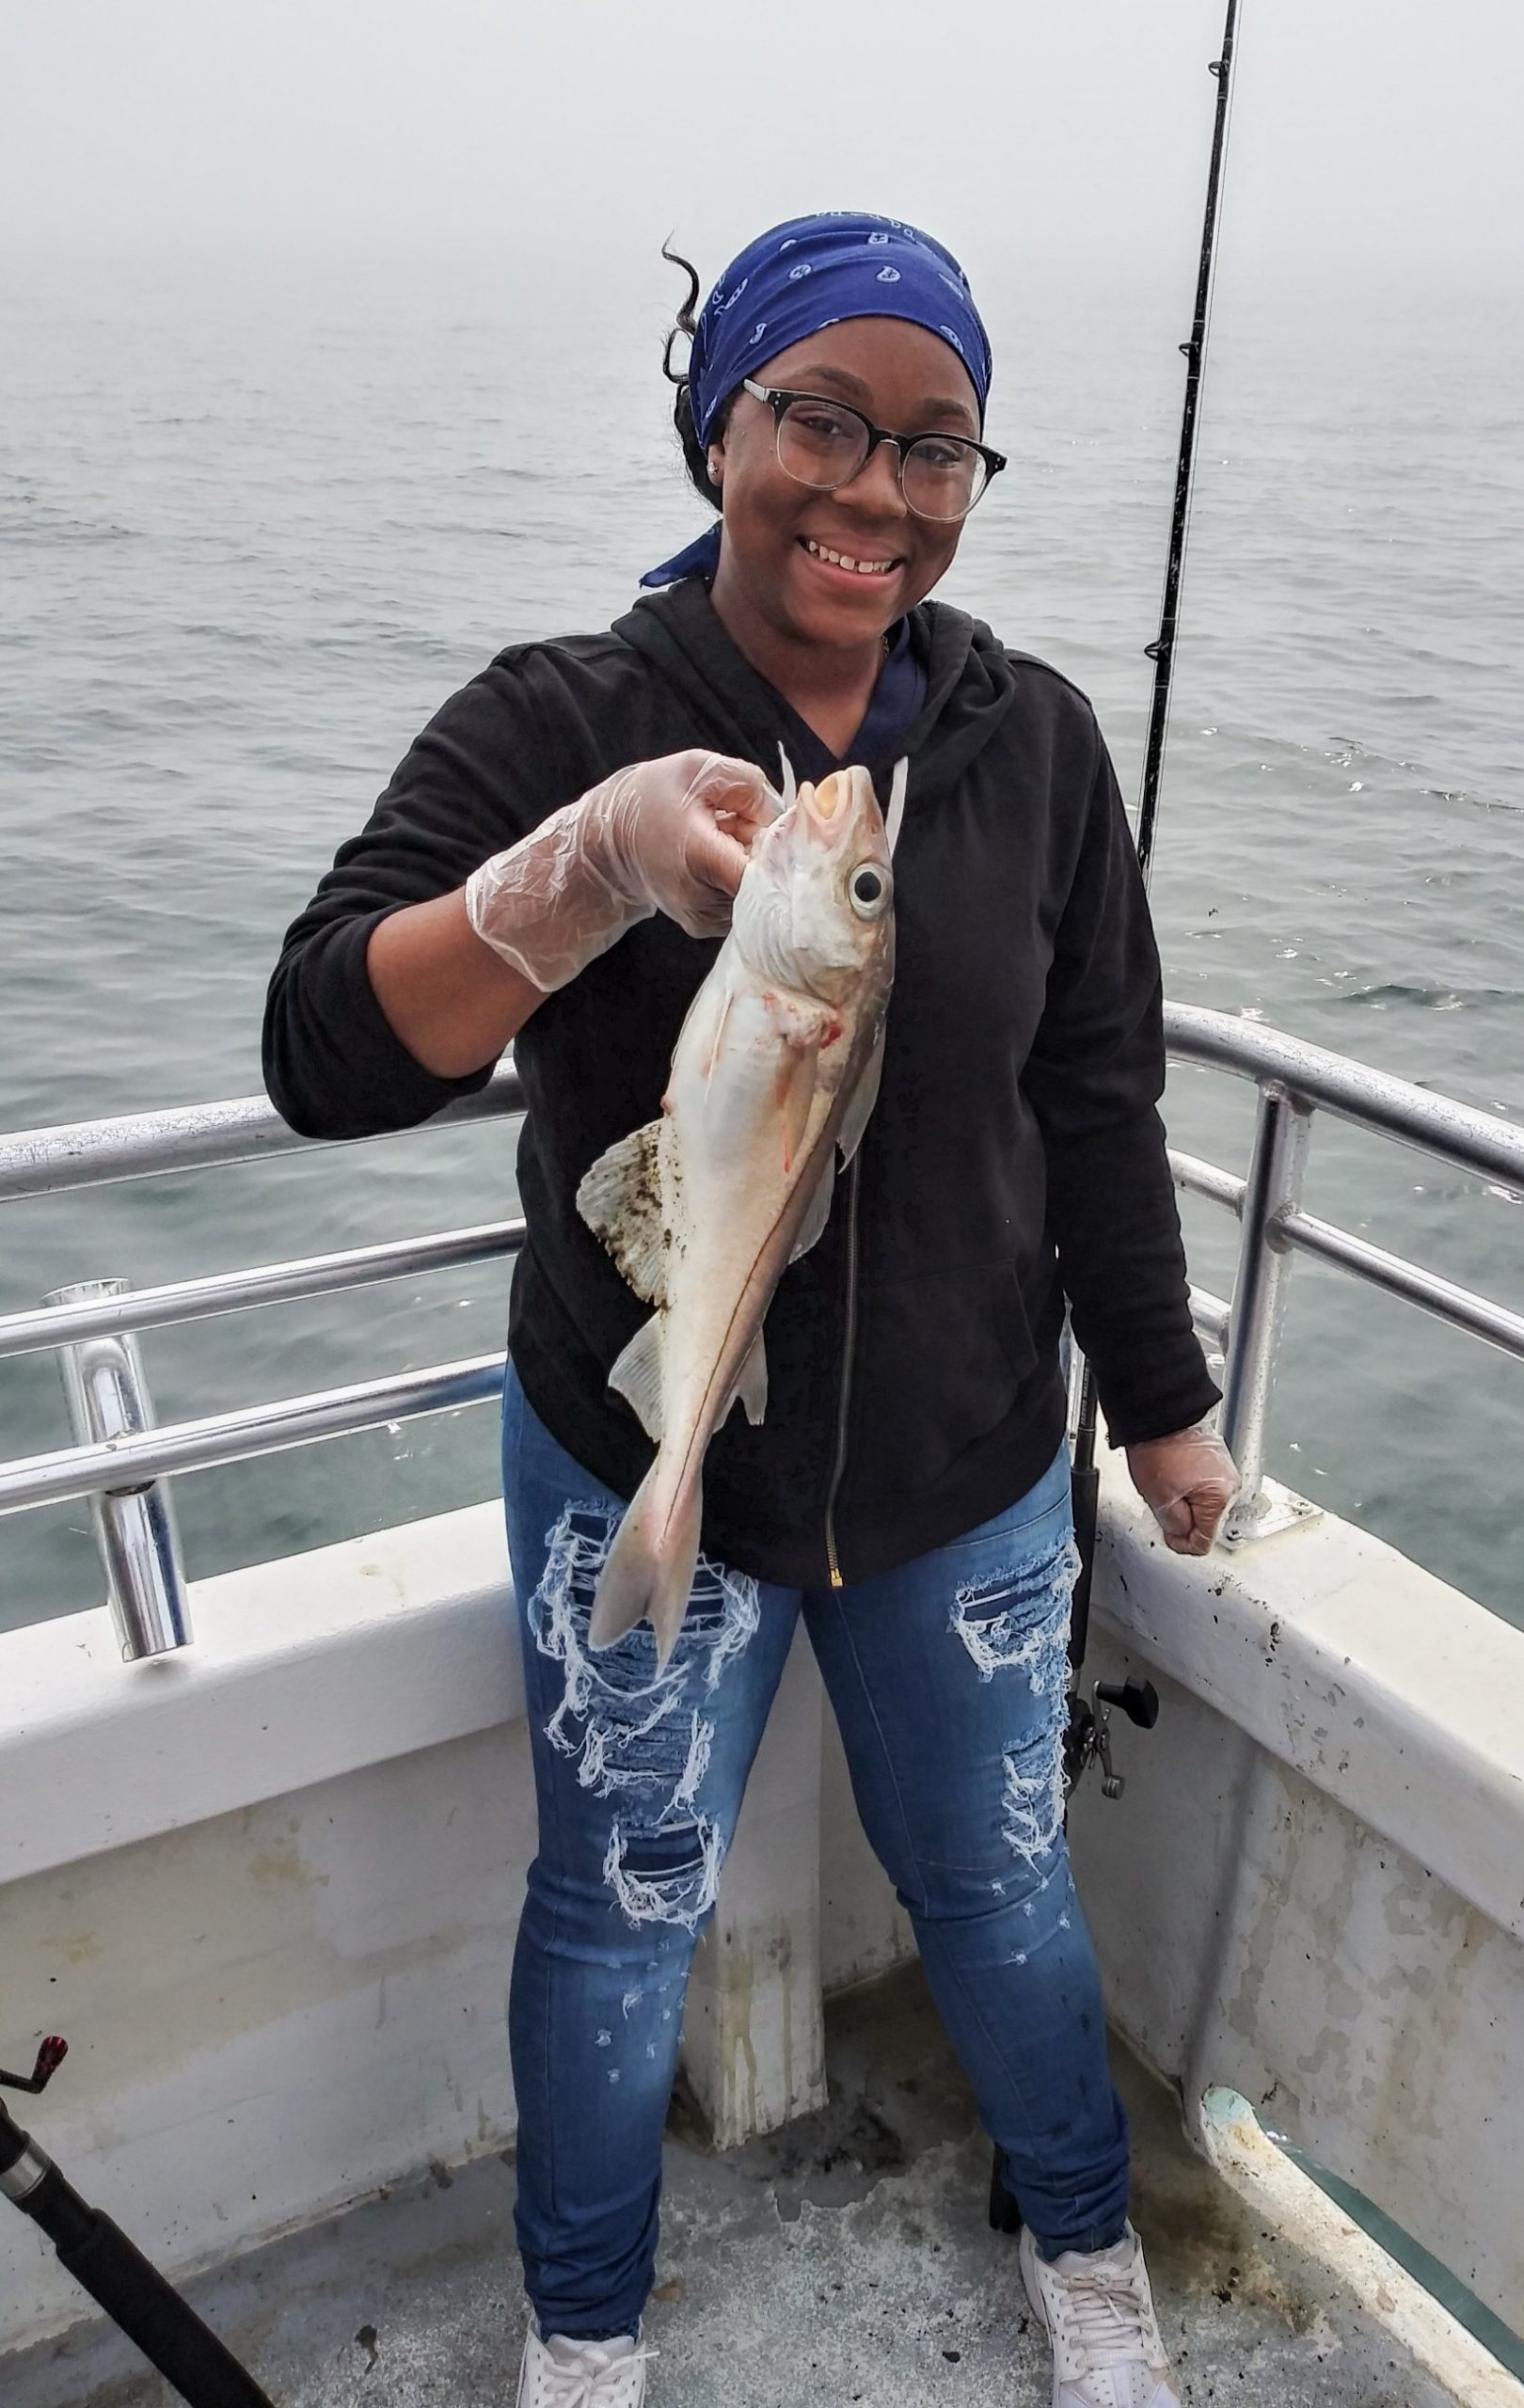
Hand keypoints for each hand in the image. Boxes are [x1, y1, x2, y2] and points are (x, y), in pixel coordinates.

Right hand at [465, 751, 778, 990]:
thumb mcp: (698, 768)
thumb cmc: (652, 798)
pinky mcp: (705, 927)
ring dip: (753, 864)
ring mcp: (704, 919)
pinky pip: (742, 902)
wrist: (610, 841)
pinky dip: (741, 879)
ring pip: (757, 893)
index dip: (783, 847)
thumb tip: (783, 815)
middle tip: (741, 821)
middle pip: (766, 880)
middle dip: (767, 849)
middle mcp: (704, 900)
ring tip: (724, 837)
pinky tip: (718, 856)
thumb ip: (749, 785)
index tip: (776, 823)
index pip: (767, 870)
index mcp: (701, 857)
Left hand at [1125, 1421, 1238, 1555]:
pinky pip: (1204, 1486)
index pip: (1205, 1540)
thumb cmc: (1160, 1448)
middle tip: (1163, 1505)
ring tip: (1167, 1485)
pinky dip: (1188, 1488)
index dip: (1183, 1544)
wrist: (1160, 1414)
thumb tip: (1181, 1535)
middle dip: (1184, 1520)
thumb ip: (1174, 1525)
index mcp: (1221, 1497)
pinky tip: (1173, 1476)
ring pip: (1204, 1504)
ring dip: (1185, 1503)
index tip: (1169, 1538)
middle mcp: (1230, 1485)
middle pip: (1207, 1522)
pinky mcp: (1217, 1461)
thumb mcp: (1159, 1499)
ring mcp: (1225, 1471)